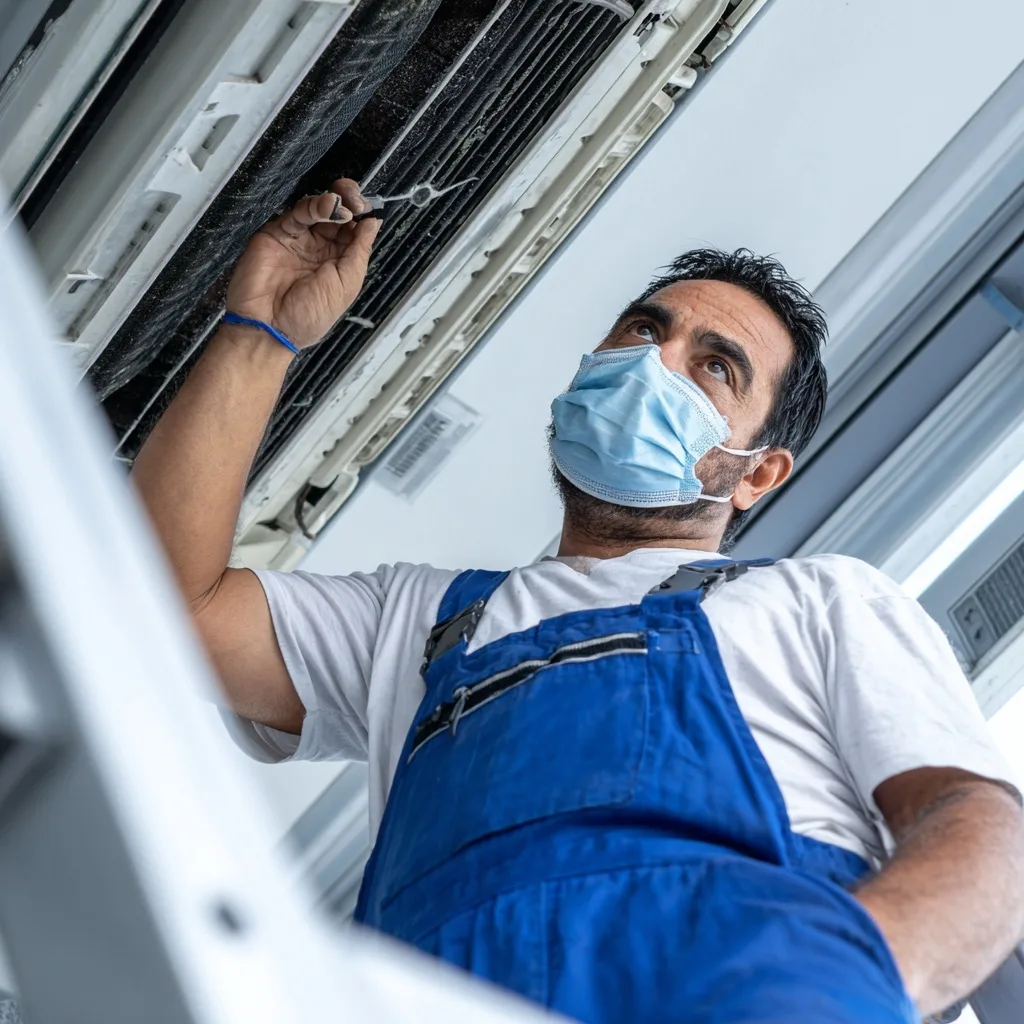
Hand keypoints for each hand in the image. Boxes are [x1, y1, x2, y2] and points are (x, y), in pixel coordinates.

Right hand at [225, 178, 380, 348]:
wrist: (270, 326)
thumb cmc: (309, 316)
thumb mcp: (347, 285)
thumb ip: (359, 252)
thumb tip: (374, 223)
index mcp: (339, 263)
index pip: (354, 231)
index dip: (363, 217)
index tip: (370, 209)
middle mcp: (320, 249)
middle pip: (338, 215)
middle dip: (350, 202)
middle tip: (357, 200)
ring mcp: (299, 240)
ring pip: (319, 209)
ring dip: (334, 202)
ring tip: (341, 206)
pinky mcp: (278, 233)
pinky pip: (298, 213)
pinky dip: (315, 206)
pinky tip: (328, 207)